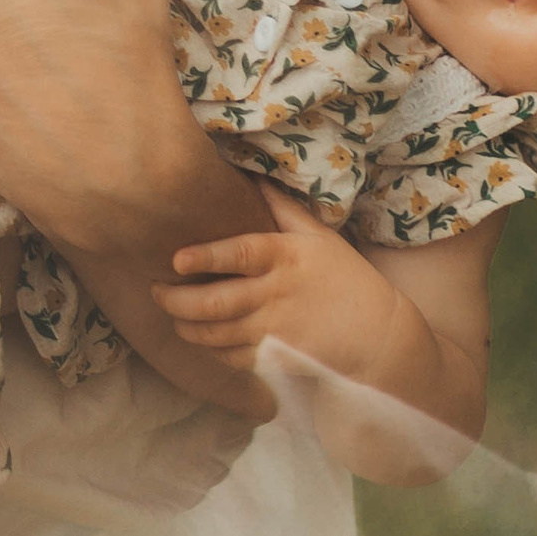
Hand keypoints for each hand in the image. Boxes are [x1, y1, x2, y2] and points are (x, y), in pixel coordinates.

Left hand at [154, 183, 407, 383]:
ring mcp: (275, 331)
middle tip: (156, 291)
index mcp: (284, 257)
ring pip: (215, 334)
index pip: (239, 254)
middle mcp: (275, 294)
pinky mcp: (276, 360)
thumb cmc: (348, 280)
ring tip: (171, 313)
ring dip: (186, 326)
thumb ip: (282, 209)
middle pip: (215, 302)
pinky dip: (209, 350)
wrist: (380, 337)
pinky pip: (231, 357)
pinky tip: (201, 337)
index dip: (204, 257)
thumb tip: (252, 175)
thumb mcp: (320, 237)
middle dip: (176, 300)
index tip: (175, 259)